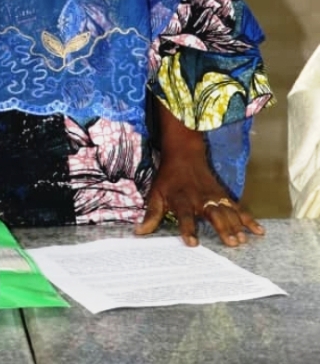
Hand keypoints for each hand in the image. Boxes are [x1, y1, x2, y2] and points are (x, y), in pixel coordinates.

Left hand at [135, 99, 264, 246]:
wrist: (184, 153)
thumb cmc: (168, 178)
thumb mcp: (156, 193)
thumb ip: (151, 214)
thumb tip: (138, 233)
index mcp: (181, 199)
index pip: (183, 215)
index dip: (188, 228)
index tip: (193, 243)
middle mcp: (199, 198)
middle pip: (212, 213)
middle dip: (222, 227)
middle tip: (231, 243)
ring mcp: (213, 196)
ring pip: (227, 211)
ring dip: (236, 225)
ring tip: (243, 240)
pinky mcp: (223, 194)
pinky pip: (238, 207)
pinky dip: (249, 218)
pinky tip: (259, 231)